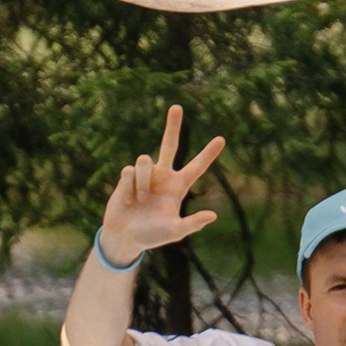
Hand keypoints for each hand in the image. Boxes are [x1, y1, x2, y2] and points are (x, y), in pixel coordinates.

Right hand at [98, 107, 224, 264]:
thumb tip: (213, 216)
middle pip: (169, 144)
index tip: (222, 139)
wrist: (124, 238)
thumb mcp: (174, 232)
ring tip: (141, 201)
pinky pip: (129, 172)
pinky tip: (128, 201)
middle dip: (172, 125)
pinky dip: (129, 188)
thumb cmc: (151, 236)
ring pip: (145, 160)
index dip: (208, 154)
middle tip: (177, 107)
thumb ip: (192, 224)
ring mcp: (145, 175)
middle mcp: (163, 176)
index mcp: (178, 187)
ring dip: (143, 182)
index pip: (197, 167)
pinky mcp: (127, 176)